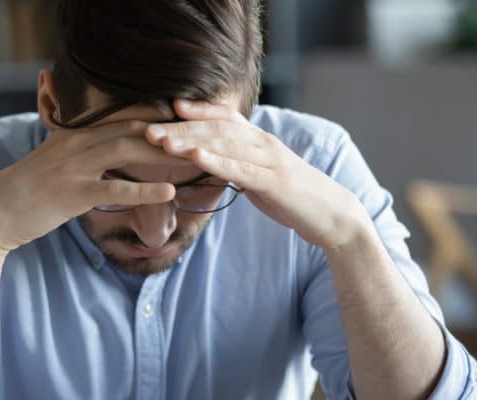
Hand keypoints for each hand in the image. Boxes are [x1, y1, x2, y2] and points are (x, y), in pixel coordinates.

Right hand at [0, 120, 185, 253]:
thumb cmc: (27, 193)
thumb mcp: (53, 163)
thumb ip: (78, 153)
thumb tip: (102, 153)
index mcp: (74, 135)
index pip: (122, 120)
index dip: (156, 119)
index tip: (185, 122)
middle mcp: (76, 144)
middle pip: (131, 130)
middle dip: (167, 133)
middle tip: (201, 137)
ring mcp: (74, 168)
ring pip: (127, 152)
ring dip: (164, 154)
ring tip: (195, 159)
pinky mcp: (73, 194)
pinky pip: (114, 189)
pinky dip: (144, 190)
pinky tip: (169, 192)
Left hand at [146, 99, 372, 250]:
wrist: (329, 214)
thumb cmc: (293, 197)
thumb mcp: (261, 177)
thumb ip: (238, 166)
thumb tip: (213, 164)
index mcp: (259, 141)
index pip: (224, 117)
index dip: (196, 111)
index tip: (167, 107)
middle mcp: (262, 142)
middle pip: (215, 128)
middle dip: (180, 127)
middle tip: (147, 128)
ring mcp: (268, 159)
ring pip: (223, 144)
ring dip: (190, 140)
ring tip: (161, 140)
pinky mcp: (272, 180)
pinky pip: (239, 167)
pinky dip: (215, 160)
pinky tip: (195, 156)